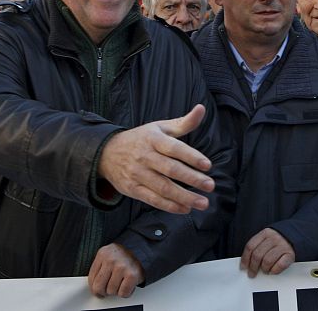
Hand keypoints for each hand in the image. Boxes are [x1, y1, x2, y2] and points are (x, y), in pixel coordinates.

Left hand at [88, 243, 143, 297]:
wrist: (144, 249)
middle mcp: (111, 259)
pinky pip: (123, 293)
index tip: (98, 290)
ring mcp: (122, 267)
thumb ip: (100, 268)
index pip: (91, 278)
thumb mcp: (109, 256)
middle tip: (109, 288)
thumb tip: (94, 287)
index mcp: (103, 254)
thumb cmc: (125, 255)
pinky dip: (126, 292)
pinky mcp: (132, 275)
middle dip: (104, 291)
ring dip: (116, 290)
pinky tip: (127, 284)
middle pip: (99, 287)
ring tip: (121, 282)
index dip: (95, 288)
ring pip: (111, 291)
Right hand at [98, 105, 214, 213]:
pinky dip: (170, 206)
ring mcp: (137, 174)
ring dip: (184, 197)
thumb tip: (201, 109)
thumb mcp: (160, 127)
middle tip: (210, 186)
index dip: (191, 157)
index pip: (175, 148)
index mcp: (153, 139)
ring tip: (203, 202)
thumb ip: (183, 122)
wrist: (107, 153)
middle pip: (171, 170)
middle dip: (192, 179)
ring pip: (163, 188)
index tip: (208, 165)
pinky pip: (153, 199)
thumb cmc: (142, 138)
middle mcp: (144, 156)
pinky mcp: (132, 189)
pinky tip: (185, 208)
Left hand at [240, 228, 294, 277]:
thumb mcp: (266, 239)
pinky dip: (274, 270)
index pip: (250, 246)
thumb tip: (246, 264)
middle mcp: (273, 238)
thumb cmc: (277, 241)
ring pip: (267, 261)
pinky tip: (272, 271)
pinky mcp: (290, 254)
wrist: (295, 236)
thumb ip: (257, 247)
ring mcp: (282, 246)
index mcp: (265, 233)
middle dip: (253, 267)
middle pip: (258, 254)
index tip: (243, 267)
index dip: (245, 258)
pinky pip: (279, 265)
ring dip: (264, 269)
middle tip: (252, 274)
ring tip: (264, 271)